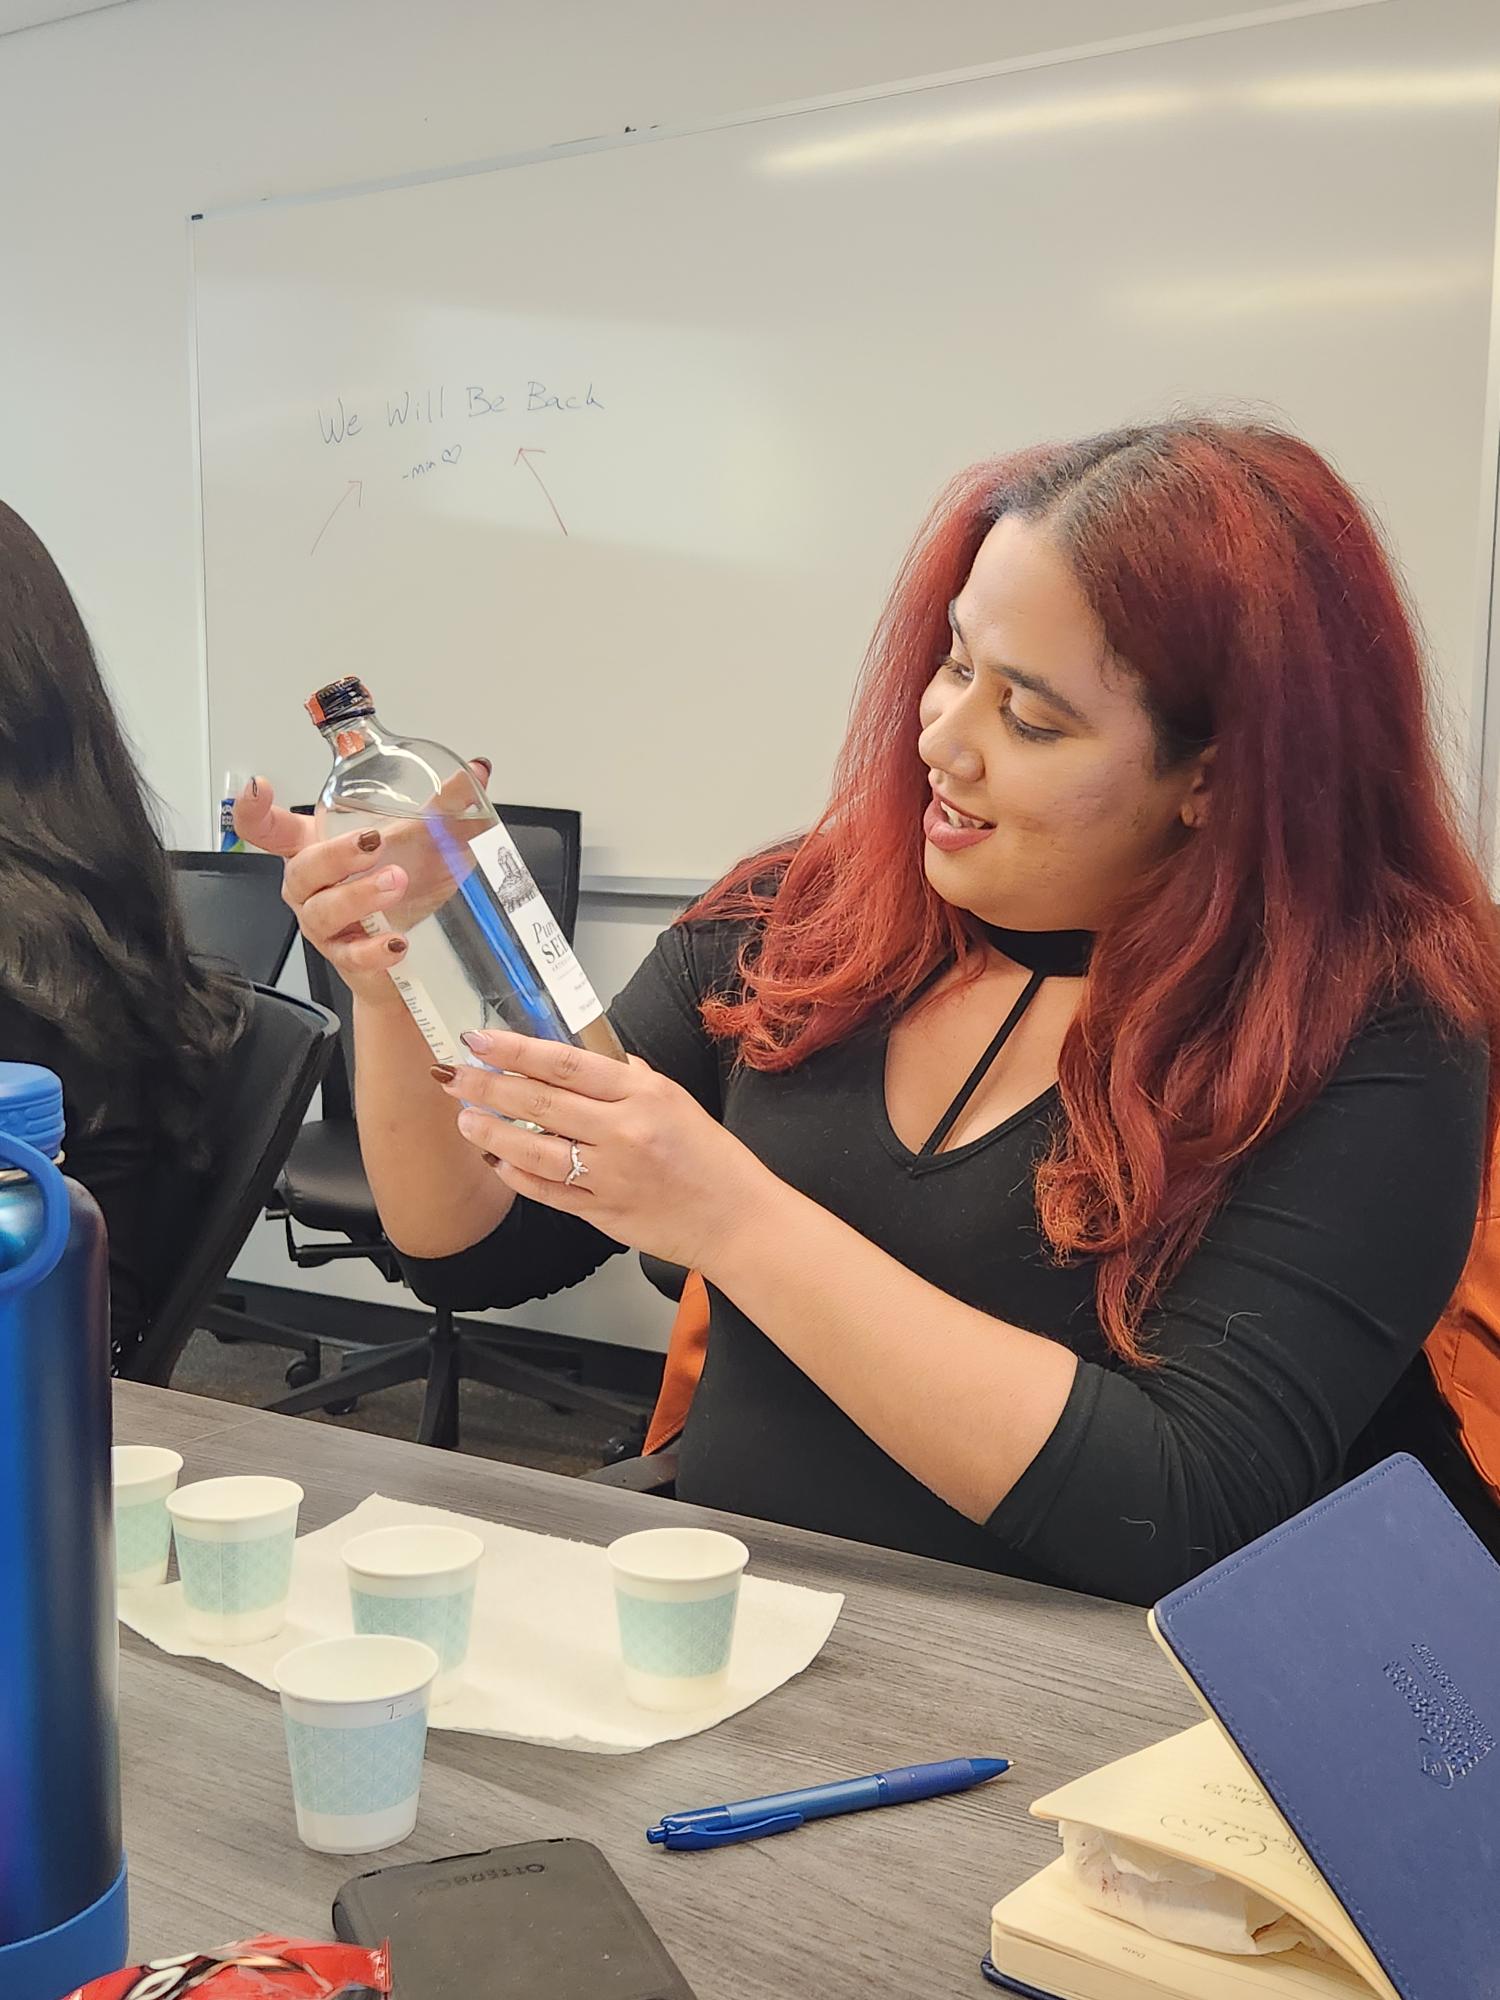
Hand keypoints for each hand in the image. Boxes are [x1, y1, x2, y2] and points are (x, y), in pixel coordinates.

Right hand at [237, 760, 491, 1003]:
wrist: (416, 955)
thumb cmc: (409, 888)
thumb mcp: (428, 841)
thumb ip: (446, 806)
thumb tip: (476, 771)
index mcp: (318, 848)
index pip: (270, 828)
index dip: (254, 809)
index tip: (259, 787)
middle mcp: (313, 887)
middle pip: (302, 868)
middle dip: (336, 853)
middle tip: (372, 842)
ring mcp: (326, 924)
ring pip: (323, 911)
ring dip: (358, 895)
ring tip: (395, 882)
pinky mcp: (347, 958)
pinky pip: (351, 955)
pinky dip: (373, 949)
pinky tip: (397, 942)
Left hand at [440, 1029, 778, 1272]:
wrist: (735, 1219)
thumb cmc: (711, 1158)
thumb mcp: (675, 1100)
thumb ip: (629, 1078)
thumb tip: (585, 1058)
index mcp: (641, 1095)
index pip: (564, 1063)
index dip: (515, 1050)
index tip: (480, 1040)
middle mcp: (622, 1132)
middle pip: (540, 1102)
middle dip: (488, 1086)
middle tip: (454, 1076)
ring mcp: (609, 1175)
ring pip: (533, 1150)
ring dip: (492, 1133)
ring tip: (465, 1121)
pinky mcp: (601, 1211)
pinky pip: (548, 1191)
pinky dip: (517, 1176)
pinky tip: (497, 1163)